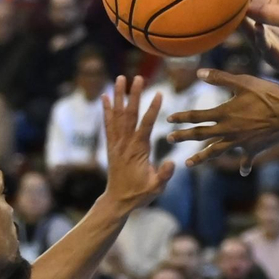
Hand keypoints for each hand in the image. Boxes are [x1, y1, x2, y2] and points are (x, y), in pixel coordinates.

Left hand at [101, 76, 174, 211]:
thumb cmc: (139, 194)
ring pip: (117, 115)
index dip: (153, 109)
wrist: (117, 201)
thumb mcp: (156, 188)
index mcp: (138, 151)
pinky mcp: (111, 145)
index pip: (146, 125)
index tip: (159, 93)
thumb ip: (164, 175)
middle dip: (134, 95)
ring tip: (120, 78)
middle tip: (138, 77)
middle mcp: (125, 143)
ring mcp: (116, 143)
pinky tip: (106, 96)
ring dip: (119, 96)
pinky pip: (108, 124)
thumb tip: (172, 162)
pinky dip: (106, 109)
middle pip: (129, 115)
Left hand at [168, 71, 278, 169]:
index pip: (196, 116)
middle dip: (183, 136)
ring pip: (216, 151)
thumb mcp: (244, 82)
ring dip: (201, 158)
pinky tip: (243, 172)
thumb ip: (221, 78)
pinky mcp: (252, 149)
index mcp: (224, 113)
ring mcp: (239, 142)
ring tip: (188, 164)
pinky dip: (244, 166)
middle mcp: (228, 130)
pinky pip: (246, 160)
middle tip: (168, 139)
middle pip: (200, 135)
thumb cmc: (267, 97)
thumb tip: (199, 73)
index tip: (169, 119)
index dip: (181, 117)